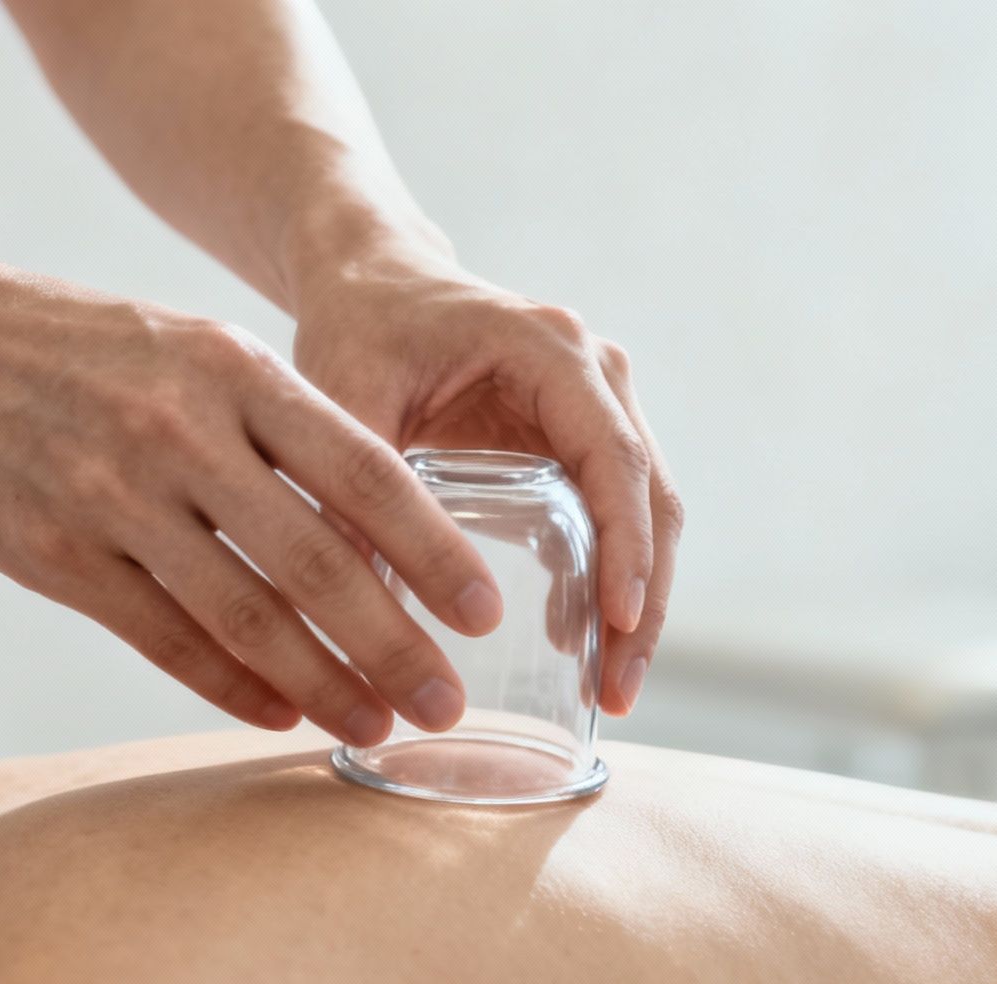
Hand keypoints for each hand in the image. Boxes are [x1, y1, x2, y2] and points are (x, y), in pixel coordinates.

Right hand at [0, 265, 504, 746]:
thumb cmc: (81, 346)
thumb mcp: (190, 347)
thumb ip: (275, 424)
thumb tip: (374, 526)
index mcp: (231, 368)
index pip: (362, 469)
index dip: (431, 549)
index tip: (484, 611)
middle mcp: (180, 432)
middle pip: (315, 559)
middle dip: (394, 643)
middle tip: (447, 706)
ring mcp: (113, 498)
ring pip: (244, 614)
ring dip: (322, 682)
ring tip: (376, 726)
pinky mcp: (56, 556)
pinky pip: (164, 638)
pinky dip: (231, 684)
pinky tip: (279, 713)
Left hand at [290, 248, 682, 714]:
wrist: (373, 278)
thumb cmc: (360, 322)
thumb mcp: (346, 395)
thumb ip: (352, 485)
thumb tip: (348, 602)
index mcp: (552, 352)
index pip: (615, 460)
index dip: (627, 547)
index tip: (619, 623)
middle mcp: (595, 374)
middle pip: (650, 498)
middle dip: (642, 600)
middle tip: (618, 692)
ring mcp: (597, 404)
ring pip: (644, 513)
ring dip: (635, 602)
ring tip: (608, 690)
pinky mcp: (578, 437)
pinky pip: (612, 514)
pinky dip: (607, 579)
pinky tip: (575, 643)